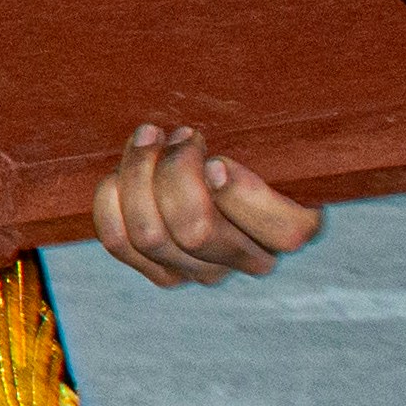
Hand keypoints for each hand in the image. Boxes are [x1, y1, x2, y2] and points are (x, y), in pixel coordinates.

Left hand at [89, 123, 321, 286]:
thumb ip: (264, 153)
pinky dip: (112, 200)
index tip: (216, 161)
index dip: (239, 197)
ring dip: (138, 176)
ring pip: (150, 235)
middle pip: (196, 230)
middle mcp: (251, 261)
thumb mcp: (273, 142)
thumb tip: (211, 172)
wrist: (219, 172)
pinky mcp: (165, 272)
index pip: (276, 232)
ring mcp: (204, 272)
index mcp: (293, 230)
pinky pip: (119, 242)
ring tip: (150, 137)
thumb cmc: (258, 146)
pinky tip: (121, 171)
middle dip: (175, 171)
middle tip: (180, 133)